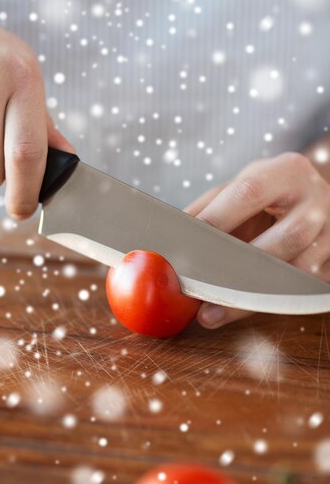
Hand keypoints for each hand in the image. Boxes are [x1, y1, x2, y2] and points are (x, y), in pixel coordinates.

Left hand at [185, 152, 329, 327]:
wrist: (311, 195)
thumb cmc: (268, 191)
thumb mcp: (239, 186)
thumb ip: (207, 209)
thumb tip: (167, 238)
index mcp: (287, 172)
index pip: (250, 193)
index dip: (218, 220)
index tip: (185, 245)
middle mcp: (316, 200)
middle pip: (286, 238)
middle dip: (239, 268)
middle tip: (199, 290)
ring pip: (297, 271)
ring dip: (251, 297)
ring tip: (211, 312)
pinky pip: (301, 290)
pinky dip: (265, 304)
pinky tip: (236, 311)